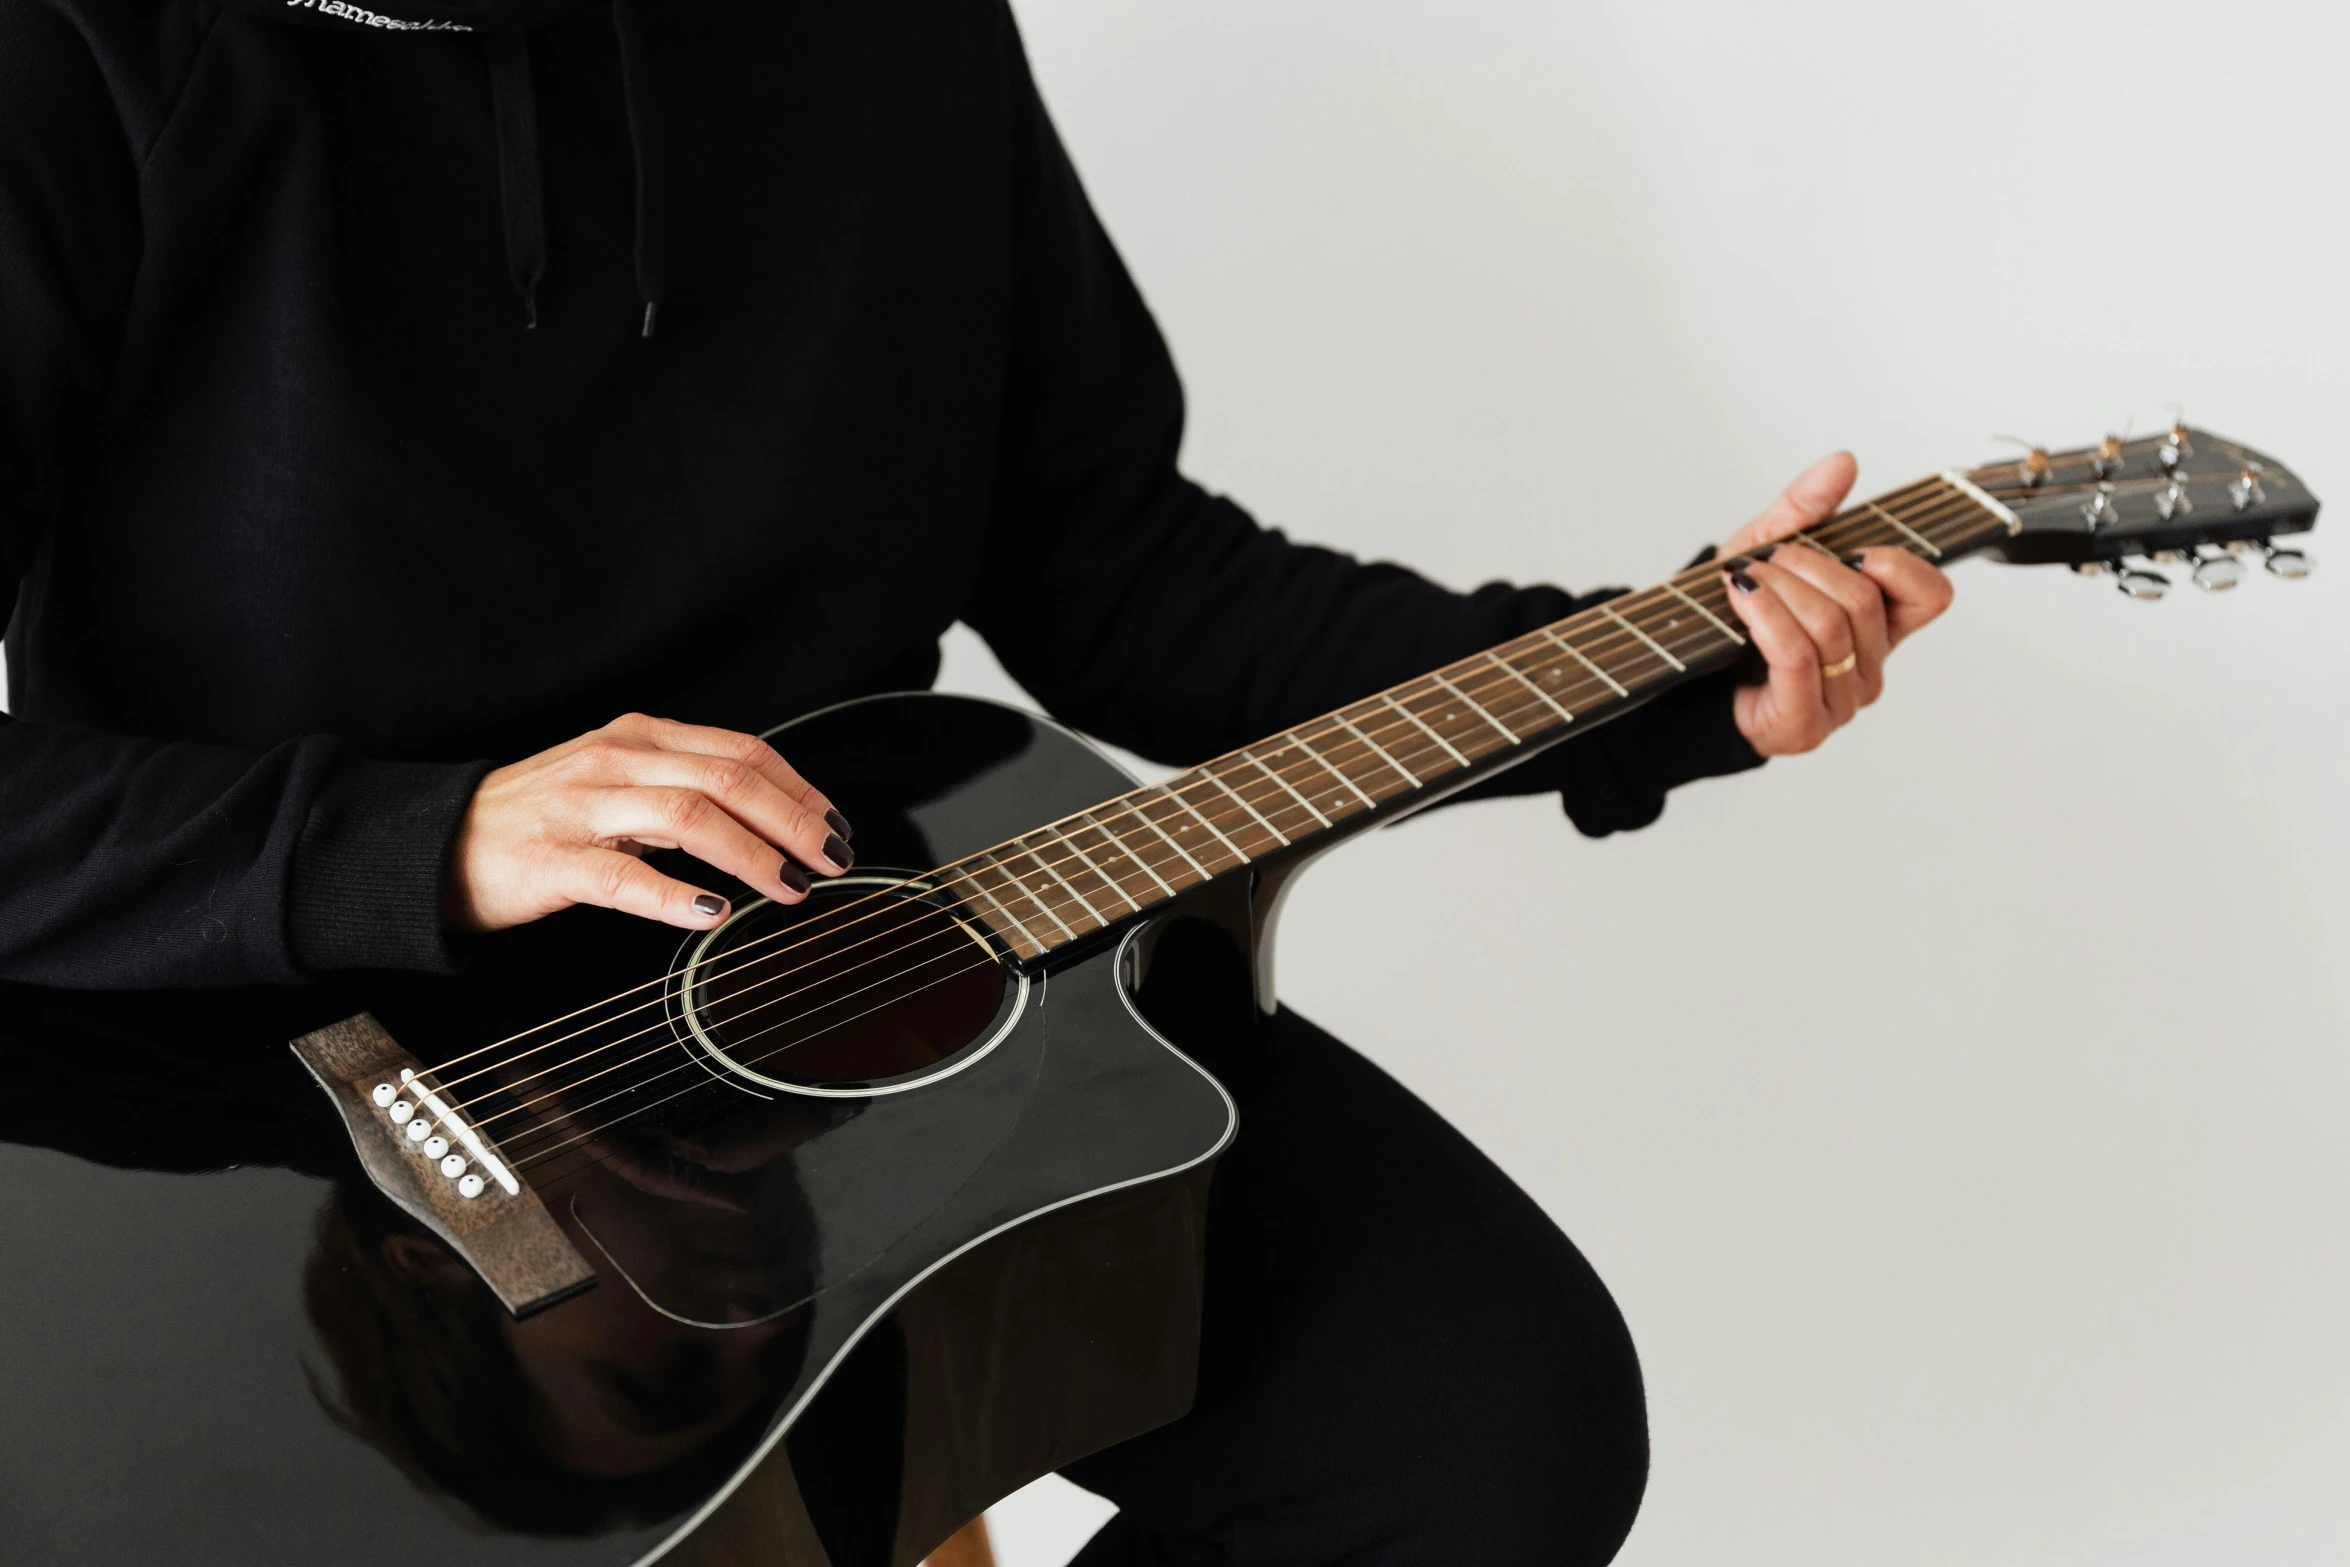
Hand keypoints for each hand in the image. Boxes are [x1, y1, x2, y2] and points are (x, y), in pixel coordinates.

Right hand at [444, 713, 853, 933]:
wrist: (437, 844)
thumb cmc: (539, 819)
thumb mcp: (617, 781)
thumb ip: (682, 786)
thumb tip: (767, 815)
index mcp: (639, 737)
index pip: (741, 751)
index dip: (798, 789)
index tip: (835, 825)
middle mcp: (616, 760)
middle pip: (728, 777)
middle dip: (793, 820)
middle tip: (833, 859)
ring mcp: (583, 808)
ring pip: (688, 816)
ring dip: (752, 854)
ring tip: (790, 887)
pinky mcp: (553, 860)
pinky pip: (623, 876)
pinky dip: (675, 895)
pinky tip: (712, 913)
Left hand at [1716, 452, 1954, 756]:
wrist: (1684, 672)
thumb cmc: (1734, 616)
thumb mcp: (1766, 551)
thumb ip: (1806, 510)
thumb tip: (1843, 462)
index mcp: (1879, 628)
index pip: (1931, 597)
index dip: (1898, 564)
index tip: (1850, 548)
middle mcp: (1869, 668)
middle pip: (1864, 603)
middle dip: (1810, 566)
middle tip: (1767, 558)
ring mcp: (1840, 702)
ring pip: (1830, 629)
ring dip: (1780, 589)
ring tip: (1744, 577)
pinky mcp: (1804, 725)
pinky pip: (1798, 660)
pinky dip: (1766, 618)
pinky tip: (1742, 598)